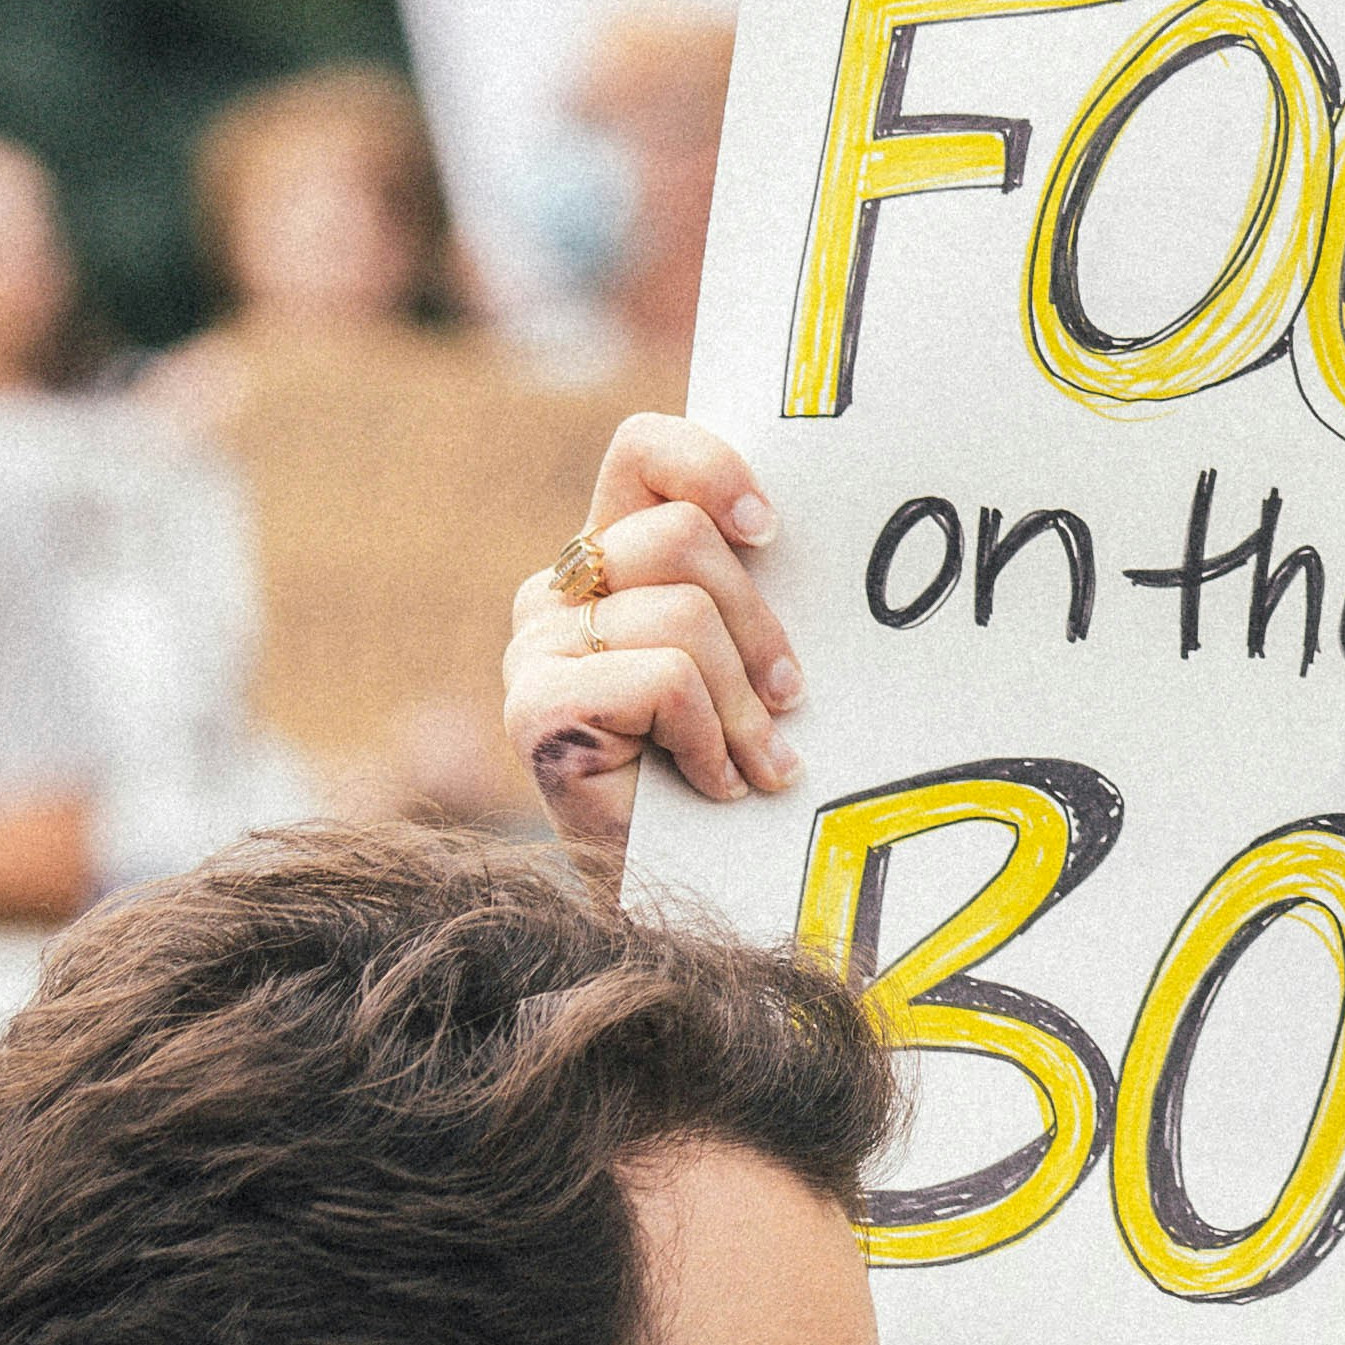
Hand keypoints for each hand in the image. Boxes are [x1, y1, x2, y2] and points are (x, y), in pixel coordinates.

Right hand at [504, 413, 804, 865]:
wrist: (683, 894)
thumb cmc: (728, 772)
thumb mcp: (749, 658)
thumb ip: (752, 588)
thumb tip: (810, 530)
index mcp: (609, 558)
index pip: (642, 451)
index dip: (710, 467)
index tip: (771, 530)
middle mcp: (556, 593)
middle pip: (679, 538)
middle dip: (760, 625)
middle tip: (792, 699)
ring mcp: (535, 650)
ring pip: (681, 614)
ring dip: (744, 704)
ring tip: (761, 762)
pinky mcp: (536, 710)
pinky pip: (663, 680)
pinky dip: (711, 740)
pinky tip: (717, 787)